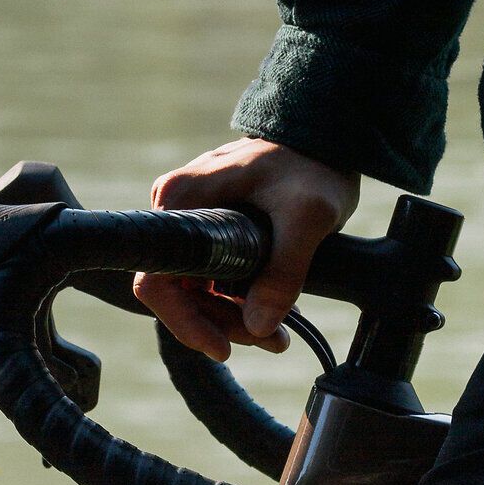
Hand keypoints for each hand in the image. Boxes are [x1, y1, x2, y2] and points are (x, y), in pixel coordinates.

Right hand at [133, 139, 360, 360]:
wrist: (326, 138)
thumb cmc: (313, 165)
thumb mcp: (307, 218)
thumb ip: (283, 272)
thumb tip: (258, 326)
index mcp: (180, 199)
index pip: (157, 280)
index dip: (185, 321)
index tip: (222, 346)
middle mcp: (175, 209)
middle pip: (179, 291)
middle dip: (222, 324)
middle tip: (271, 340)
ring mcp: (192, 221)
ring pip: (197, 290)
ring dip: (234, 320)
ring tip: (278, 336)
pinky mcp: (211, 230)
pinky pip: (212, 278)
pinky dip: (239, 303)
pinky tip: (272, 316)